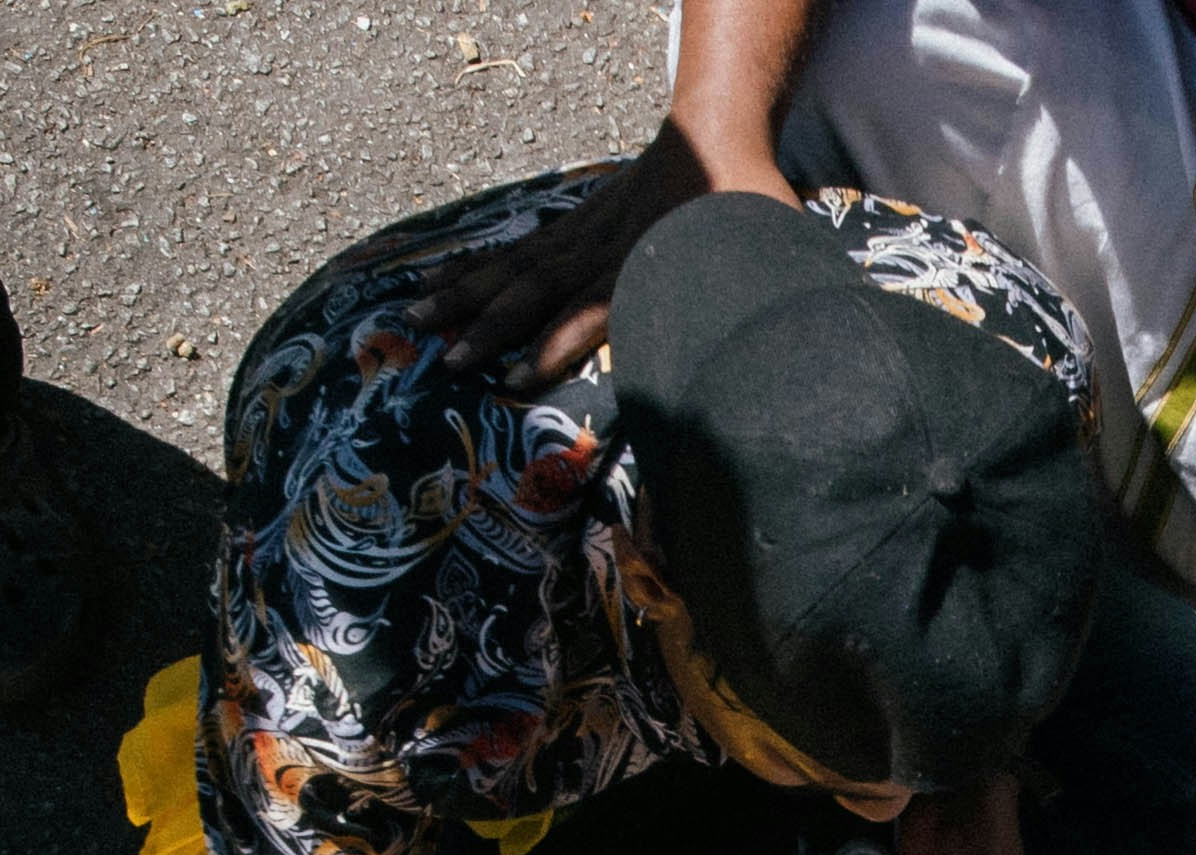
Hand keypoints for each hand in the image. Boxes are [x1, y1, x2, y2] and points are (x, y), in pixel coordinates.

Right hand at [410, 122, 793, 390]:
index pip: (590, 308)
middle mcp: (598, 251)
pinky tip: (435, 282)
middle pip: (534, 290)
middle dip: (489, 329)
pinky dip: (472, 270)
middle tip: (449, 362)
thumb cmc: (740, 202)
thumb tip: (781, 342)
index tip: (518, 378)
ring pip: (511, 269)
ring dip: (462, 297)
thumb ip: (761, 297)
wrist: (715, 135)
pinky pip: (511, 254)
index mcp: (641, 262)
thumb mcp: (759, 248)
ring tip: (413, 319)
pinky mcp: (568, 229)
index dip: (555, 343)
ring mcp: (577, 237)